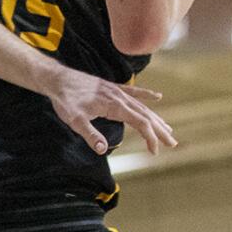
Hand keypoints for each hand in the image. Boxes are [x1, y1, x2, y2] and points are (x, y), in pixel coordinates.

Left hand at [48, 69, 176, 157]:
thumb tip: (102, 150)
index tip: (154, 152)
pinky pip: (134, 92)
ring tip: (168, 129)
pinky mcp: (112, 87)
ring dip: (156, 118)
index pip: (140, 123)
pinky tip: (157, 97)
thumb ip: (90, 134)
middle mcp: (120, 97)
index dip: (150, 137)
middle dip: (160, 130)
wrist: (58, 79)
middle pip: (146, 115)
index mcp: (115, 106)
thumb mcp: (75, 120)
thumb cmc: (65, 101)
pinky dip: (146, 95)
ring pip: (142, 106)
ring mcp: (117, 91)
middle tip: (173, 143)